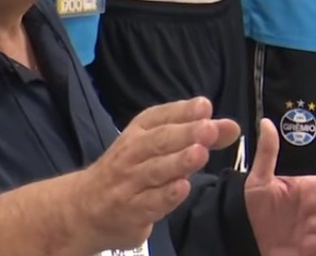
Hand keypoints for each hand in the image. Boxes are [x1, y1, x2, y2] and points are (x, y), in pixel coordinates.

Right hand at [73, 98, 240, 251]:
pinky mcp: (131, 210)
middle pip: (159, 141)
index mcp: (139, 131)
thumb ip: (195, 136)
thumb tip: (231, 127)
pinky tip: (182, 188)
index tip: (205, 106)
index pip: (160, 116)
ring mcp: (129, 182)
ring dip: (178, 162)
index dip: (183, 111)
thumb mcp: (156, 146)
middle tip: (209, 129)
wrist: (84, 206)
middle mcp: (132, 153)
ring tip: (200, 154)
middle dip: (185, 134)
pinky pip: (150, 202)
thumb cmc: (129, 170)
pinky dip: (166, 196)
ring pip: (156, 170)